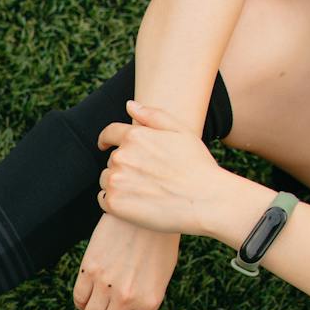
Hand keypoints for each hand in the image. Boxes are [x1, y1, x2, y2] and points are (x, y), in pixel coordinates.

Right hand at [73, 215, 180, 309]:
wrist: (143, 212)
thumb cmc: (157, 243)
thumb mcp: (161, 277)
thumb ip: (146, 302)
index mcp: (149, 301)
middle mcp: (127, 297)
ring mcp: (106, 284)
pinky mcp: (89, 269)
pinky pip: (78, 297)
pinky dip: (81, 302)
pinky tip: (87, 297)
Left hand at [96, 101, 236, 237]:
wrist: (204, 202)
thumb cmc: (197, 166)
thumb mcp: (182, 132)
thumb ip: (153, 116)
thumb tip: (129, 105)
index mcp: (135, 136)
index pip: (109, 133)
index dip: (106, 139)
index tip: (104, 145)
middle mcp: (122, 157)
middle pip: (113, 160)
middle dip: (125, 165)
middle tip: (147, 177)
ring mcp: (116, 181)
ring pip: (107, 179)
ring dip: (118, 183)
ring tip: (143, 191)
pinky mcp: (114, 203)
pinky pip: (104, 199)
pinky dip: (115, 201)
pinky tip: (135, 204)